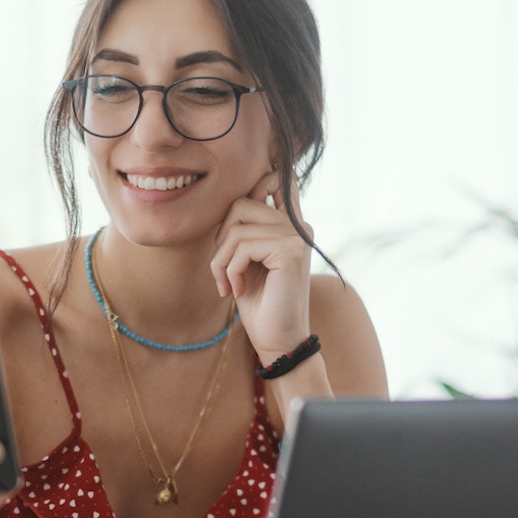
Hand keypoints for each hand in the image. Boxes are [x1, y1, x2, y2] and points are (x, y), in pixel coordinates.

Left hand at [210, 168, 313, 363]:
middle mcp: (297, 225)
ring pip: (237, 227)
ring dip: (221, 260)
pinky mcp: (291, 250)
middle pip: (239, 203)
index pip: (278, 178)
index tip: (247, 201)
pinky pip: (242, 246)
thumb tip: (231, 200)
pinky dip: (229, 270)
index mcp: (289, 224)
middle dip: (219, 238)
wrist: (277, 340)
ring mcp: (296, 236)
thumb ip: (245, 231)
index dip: (261, 177)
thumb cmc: (259, 303)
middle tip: (220, 270)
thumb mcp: (246, 261)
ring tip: (226, 284)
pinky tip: (235, 290)